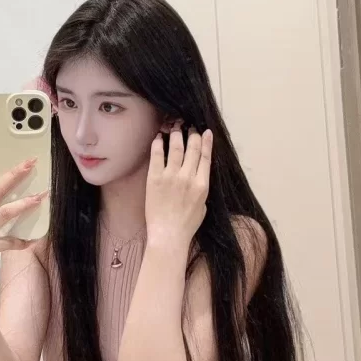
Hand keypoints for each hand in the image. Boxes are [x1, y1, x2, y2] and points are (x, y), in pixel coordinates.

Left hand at [145, 124, 211, 250]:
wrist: (168, 235)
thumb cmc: (186, 225)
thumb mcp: (202, 207)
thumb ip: (201, 190)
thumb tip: (199, 178)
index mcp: (202, 184)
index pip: (206, 157)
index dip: (206, 142)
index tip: (205, 131)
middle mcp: (188, 177)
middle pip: (192, 148)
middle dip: (191, 134)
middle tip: (188, 126)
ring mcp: (171, 176)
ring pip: (176, 147)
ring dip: (176, 134)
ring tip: (175, 126)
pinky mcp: (155, 178)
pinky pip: (157, 156)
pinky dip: (158, 144)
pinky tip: (158, 137)